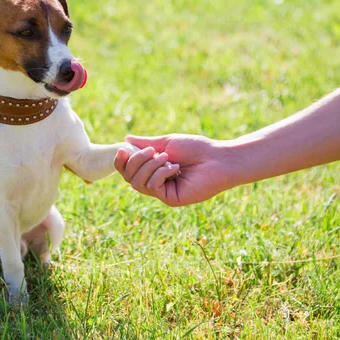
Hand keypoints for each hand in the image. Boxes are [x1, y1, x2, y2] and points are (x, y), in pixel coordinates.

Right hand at [114, 134, 235, 206]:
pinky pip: (153, 187)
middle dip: (136, 161)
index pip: (128, 171)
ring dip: (150, 166)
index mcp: (153, 170)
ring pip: (139, 183)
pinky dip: (160, 173)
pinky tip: (175, 167)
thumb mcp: (166, 143)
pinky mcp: (171, 199)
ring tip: (168, 158)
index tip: (122, 150)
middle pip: (129, 177)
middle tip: (153, 151)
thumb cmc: (196, 148)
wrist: (218, 158)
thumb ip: (145, 144)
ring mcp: (163, 192)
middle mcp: (156, 183)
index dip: (120, 162)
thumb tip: (125, 140)